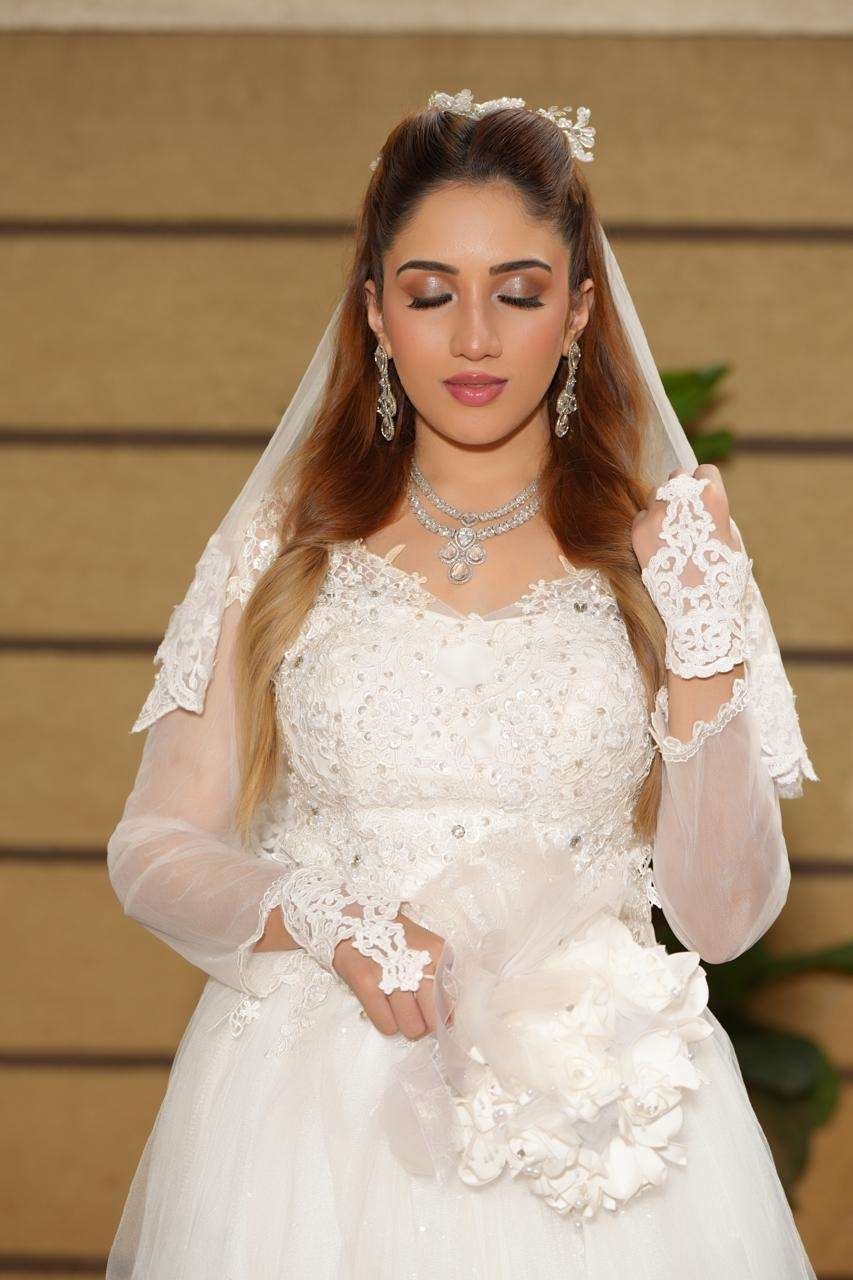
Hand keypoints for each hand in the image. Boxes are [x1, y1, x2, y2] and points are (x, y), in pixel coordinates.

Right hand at [332, 911, 447, 1040]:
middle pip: (434, 1019)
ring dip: (407, 1026)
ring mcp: (391, 973)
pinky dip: (387, 1024)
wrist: (356, 918)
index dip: (447, 1014)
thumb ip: (442, 973)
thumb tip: (451, 1014)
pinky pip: (386, 1025)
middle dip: (427, 1024)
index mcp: (437, 951)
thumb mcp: (426, 946)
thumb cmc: (393, 937)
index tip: (441, 1017)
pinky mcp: (367, 982)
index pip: (454, 998)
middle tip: (418, 1016)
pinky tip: (384, 1009)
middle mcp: (418, 961)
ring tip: (400, 1011)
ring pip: (411, 1027)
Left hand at [631, 464, 739, 571]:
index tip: (702, 497)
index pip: (704, 471)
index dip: (705, 483)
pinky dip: (648, 525)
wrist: (699, 609)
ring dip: (664, 505)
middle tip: (686, 512)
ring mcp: (657, 514)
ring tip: (672, 530)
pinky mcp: (638, 531)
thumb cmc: (723, 576)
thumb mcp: (732, 537)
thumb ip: (717, 512)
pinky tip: (659, 543)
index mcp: (711, 497)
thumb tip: (703, 501)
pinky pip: (641, 516)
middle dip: (682, 490)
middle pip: (678, 477)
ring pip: (656, 493)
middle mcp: (681, 499)